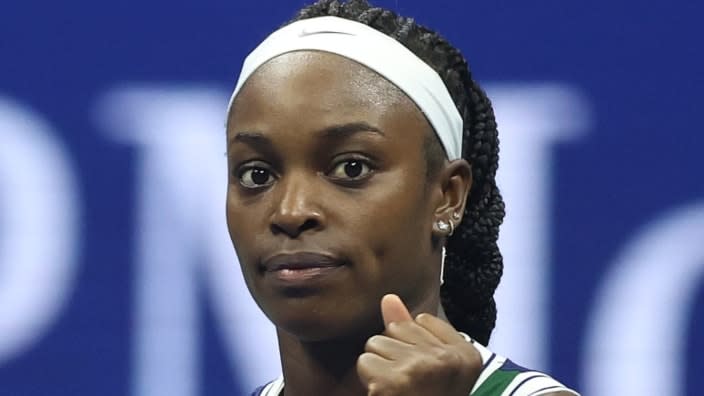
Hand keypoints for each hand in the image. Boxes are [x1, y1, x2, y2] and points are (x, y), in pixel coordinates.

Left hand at [356, 294, 482, 395]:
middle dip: (393, 354)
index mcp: (467, 355)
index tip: (423, 377)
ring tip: (396, 390)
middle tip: (408, 386)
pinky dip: (369, 380)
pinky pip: (365, 361)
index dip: (412, 347)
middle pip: (396, 328)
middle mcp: (449, 359)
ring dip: (378, 367)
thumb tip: (388, 297)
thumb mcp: (430, 366)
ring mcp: (422, 369)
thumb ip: (410, 329)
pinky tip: (384, 395)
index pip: (420, 320)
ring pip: (376, 342)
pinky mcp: (395, 382)